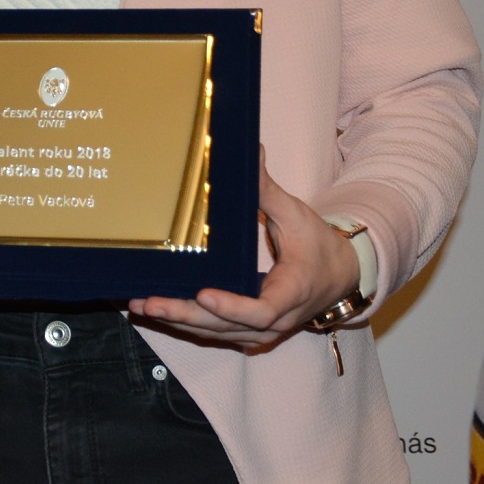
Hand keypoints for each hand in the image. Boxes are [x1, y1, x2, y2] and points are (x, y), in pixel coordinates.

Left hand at [128, 150, 361, 351]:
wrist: (341, 277)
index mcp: (292, 291)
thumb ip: (268, 189)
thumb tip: (251, 150)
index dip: (232, 307)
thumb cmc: (317, 245)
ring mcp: (263, 331)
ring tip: (142, 305)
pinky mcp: (250, 331)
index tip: (203, 293)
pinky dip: (188, 323)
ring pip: (218, 333)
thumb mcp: (297, 215)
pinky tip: (159, 311)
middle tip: (151, 302)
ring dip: (180, 322)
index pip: (261, 311)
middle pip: (228, 327)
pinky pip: (217, 332)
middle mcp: (277, 320)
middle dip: (187, 315)